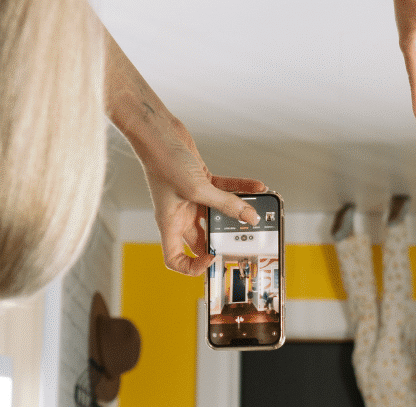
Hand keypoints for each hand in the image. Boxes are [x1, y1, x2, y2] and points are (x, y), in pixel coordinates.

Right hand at [102, 25, 266, 276]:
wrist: (157, 130)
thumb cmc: (164, 160)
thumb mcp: (198, 188)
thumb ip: (226, 204)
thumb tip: (250, 217)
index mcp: (170, 224)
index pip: (175, 259)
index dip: (193, 267)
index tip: (212, 258)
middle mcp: (180, 215)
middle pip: (203, 239)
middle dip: (222, 240)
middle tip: (243, 242)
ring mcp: (191, 199)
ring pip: (218, 215)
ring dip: (238, 213)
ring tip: (257, 212)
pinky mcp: (200, 182)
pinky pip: (224, 191)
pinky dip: (240, 190)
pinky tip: (257, 187)